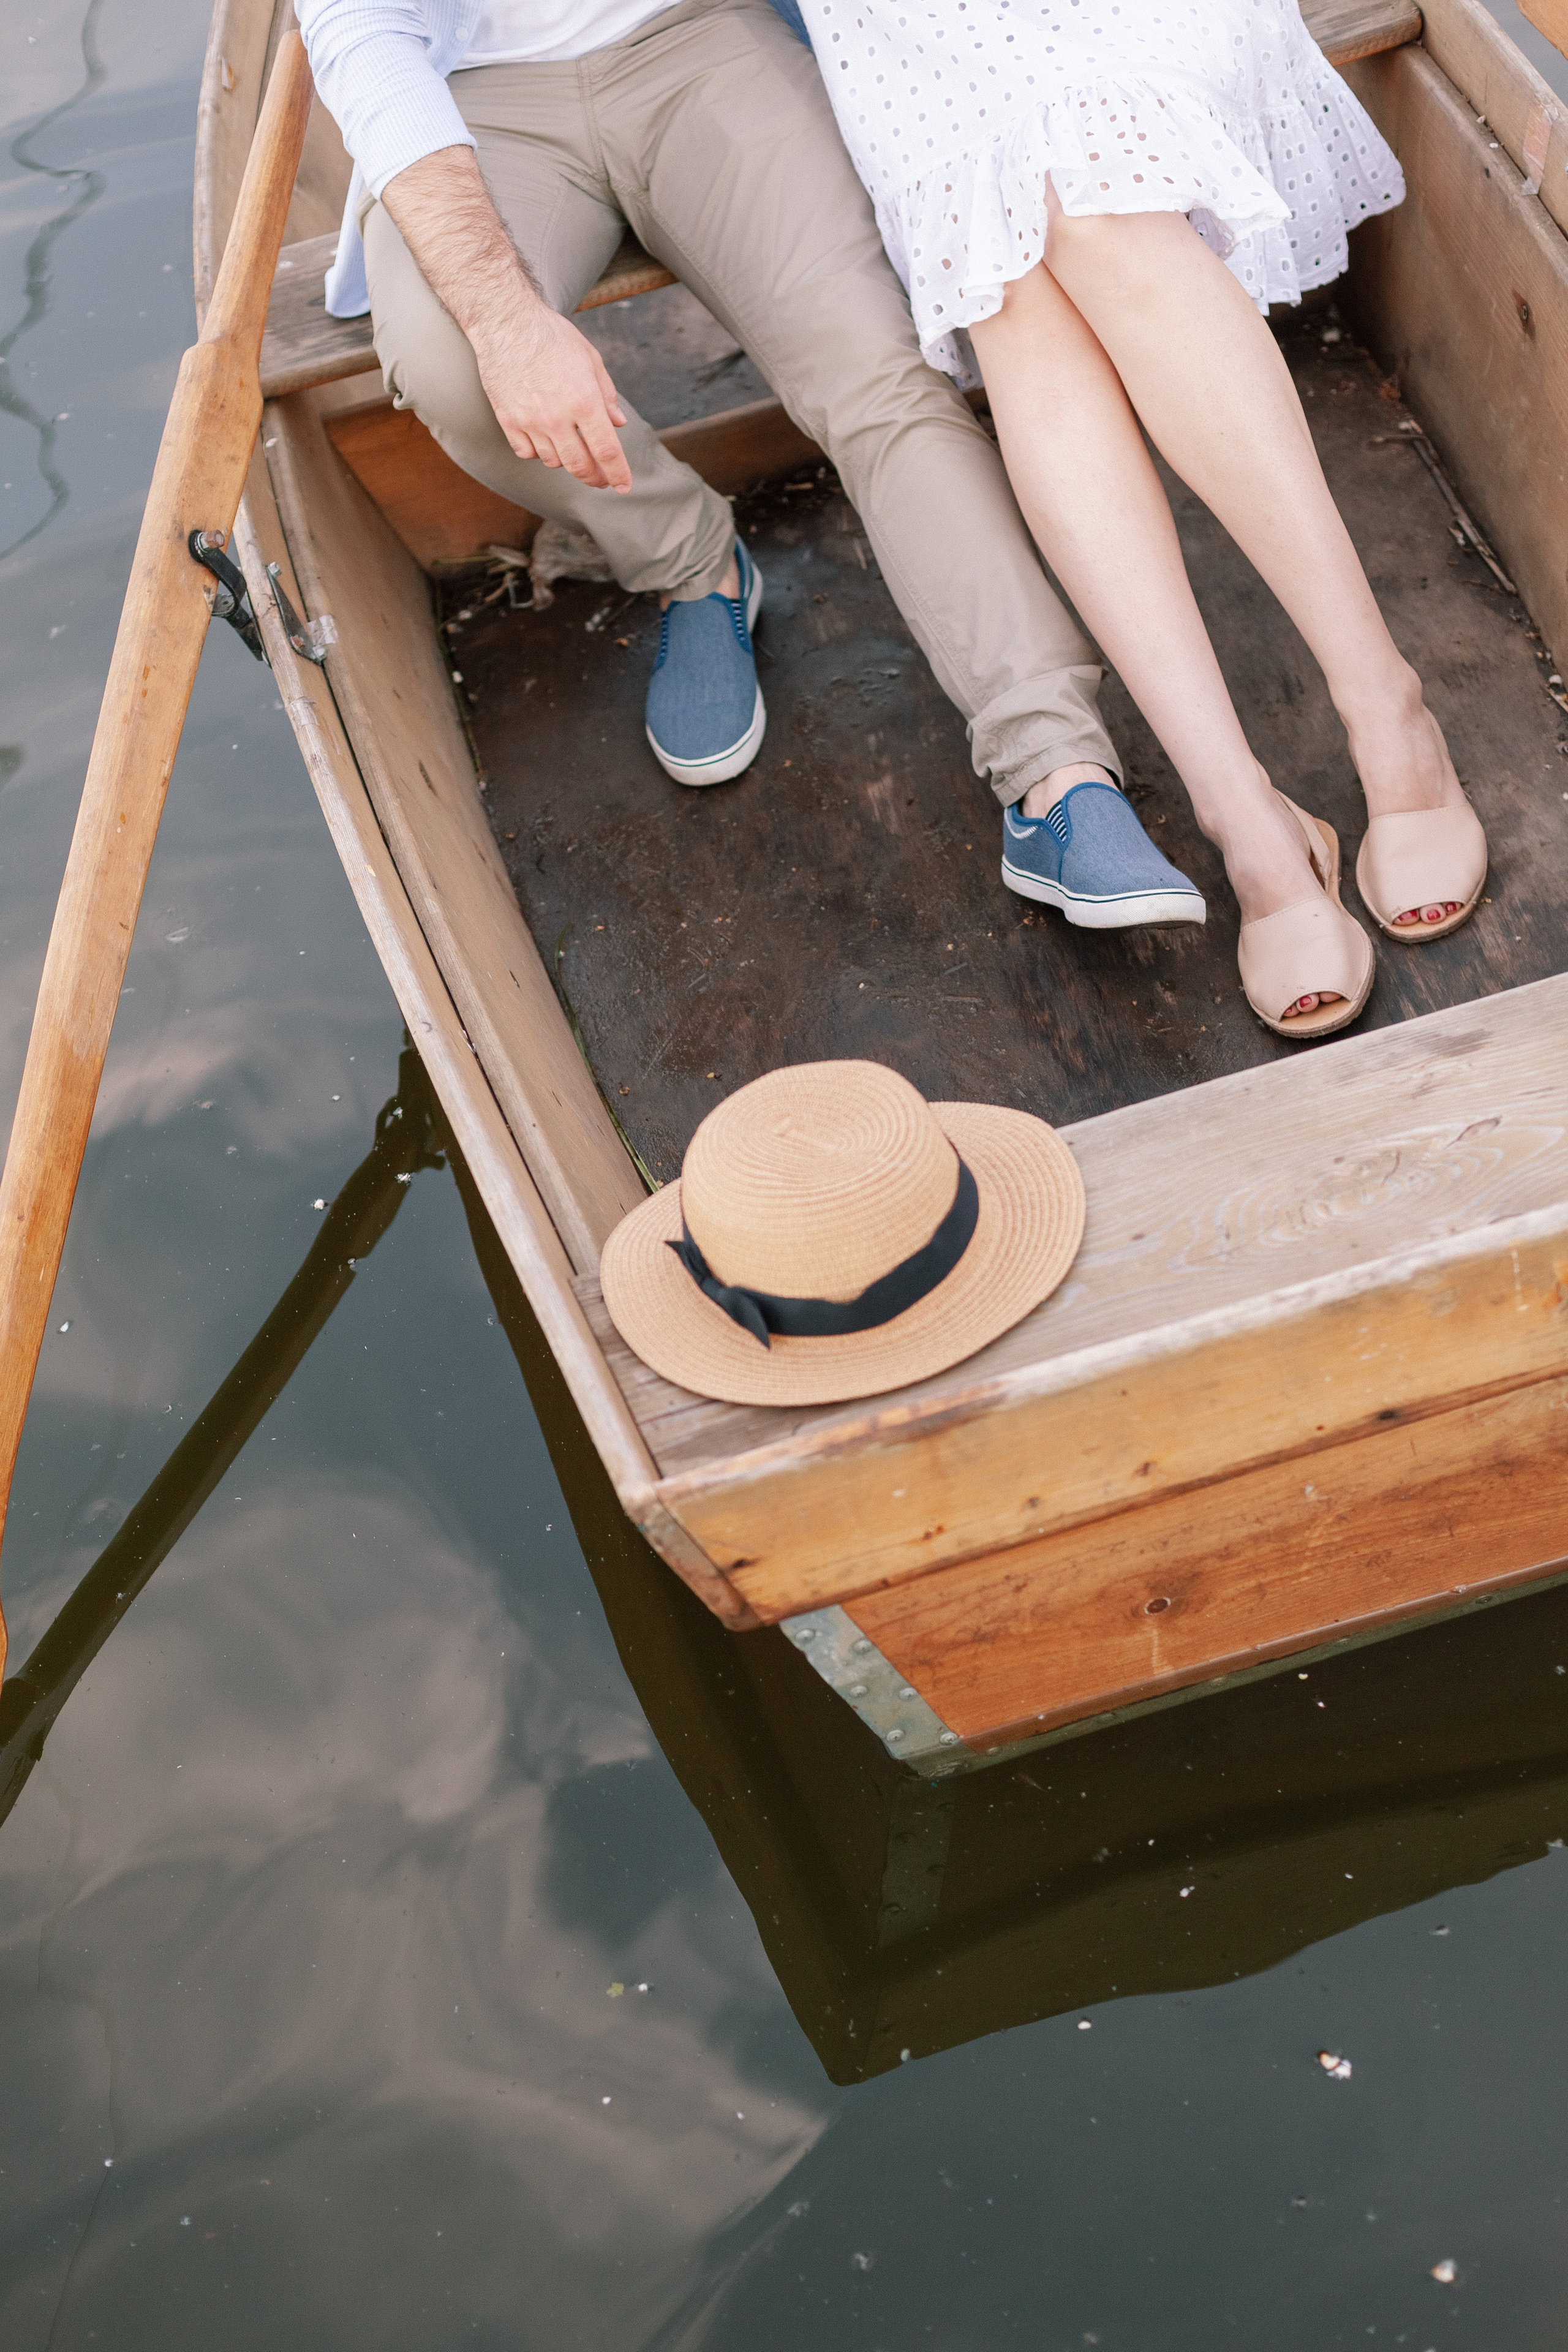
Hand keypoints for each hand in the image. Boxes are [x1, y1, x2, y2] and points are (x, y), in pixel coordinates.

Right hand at [474, 295, 631, 493]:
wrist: (506, 321)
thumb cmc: (552, 335)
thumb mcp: (590, 359)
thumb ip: (606, 394)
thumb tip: (618, 423)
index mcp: (584, 400)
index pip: (607, 451)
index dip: (618, 473)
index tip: (623, 486)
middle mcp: (557, 417)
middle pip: (580, 466)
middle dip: (594, 477)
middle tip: (601, 479)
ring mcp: (530, 421)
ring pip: (553, 462)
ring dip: (566, 460)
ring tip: (571, 447)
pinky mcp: (508, 420)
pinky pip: (527, 453)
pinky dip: (538, 452)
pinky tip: (544, 440)